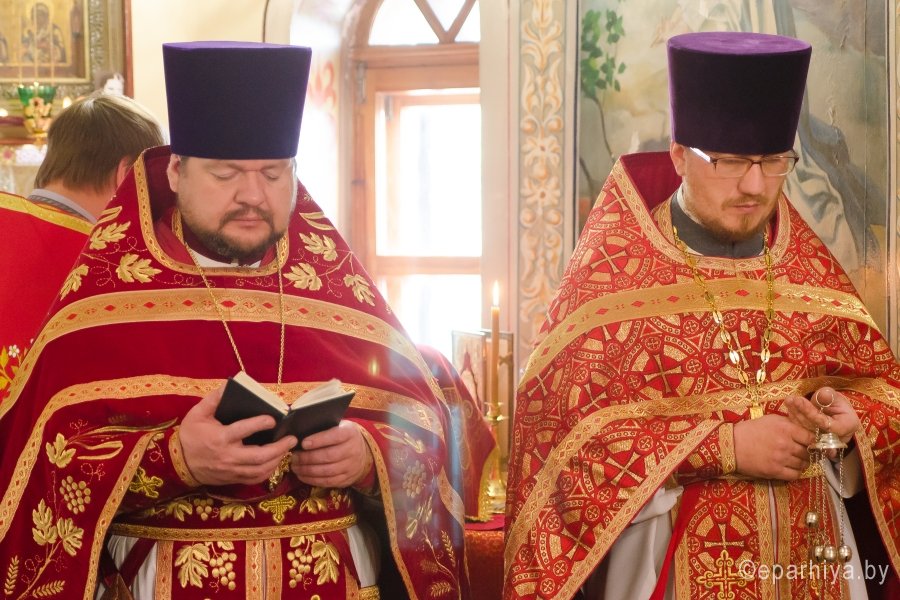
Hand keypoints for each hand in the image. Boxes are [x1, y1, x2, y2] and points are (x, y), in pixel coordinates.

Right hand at [179, 384, 298, 485]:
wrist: (179, 463)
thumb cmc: (190, 435)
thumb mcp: (197, 413)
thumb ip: (214, 399)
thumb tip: (230, 385)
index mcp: (220, 438)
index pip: (244, 430)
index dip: (260, 424)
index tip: (273, 419)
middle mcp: (228, 456)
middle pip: (258, 456)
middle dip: (279, 448)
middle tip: (292, 438)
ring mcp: (231, 470)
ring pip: (260, 470)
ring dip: (277, 459)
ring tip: (287, 448)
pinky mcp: (233, 479)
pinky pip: (255, 479)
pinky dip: (269, 471)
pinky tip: (276, 461)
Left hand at [290, 421, 371, 487]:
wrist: (362, 452)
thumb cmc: (342, 437)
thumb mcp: (338, 427)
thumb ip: (324, 429)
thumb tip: (300, 434)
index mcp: (350, 433)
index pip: (335, 436)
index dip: (319, 440)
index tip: (303, 443)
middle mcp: (353, 450)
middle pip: (329, 456)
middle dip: (308, 457)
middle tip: (294, 457)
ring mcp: (351, 466)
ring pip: (327, 471)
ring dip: (308, 470)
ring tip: (295, 466)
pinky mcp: (347, 479)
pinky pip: (328, 482)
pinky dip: (312, 480)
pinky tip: (302, 475)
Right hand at [733, 414, 814, 480]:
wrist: (732, 445)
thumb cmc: (750, 430)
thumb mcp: (770, 420)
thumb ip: (788, 423)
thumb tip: (803, 427)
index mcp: (785, 428)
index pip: (811, 437)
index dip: (812, 441)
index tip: (809, 442)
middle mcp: (786, 443)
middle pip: (808, 452)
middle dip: (807, 452)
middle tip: (802, 452)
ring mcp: (781, 458)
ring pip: (803, 464)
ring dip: (801, 463)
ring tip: (795, 460)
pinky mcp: (775, 471)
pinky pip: (795, 475)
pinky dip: (795, 472)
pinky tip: (790, 468)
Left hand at [784, 388, 859, 444]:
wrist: (833, 409)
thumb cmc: (836, 402)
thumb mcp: (835, 396)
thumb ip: (829, 396)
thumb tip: (823, 394)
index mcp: (848, 426)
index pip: (827, 424)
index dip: (812, 413)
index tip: (799, 400)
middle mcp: (837, 437)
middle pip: (815, 427)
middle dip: (801, 412)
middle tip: (791, 399)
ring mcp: (825, 440)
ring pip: (806, 429)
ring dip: (796, 413)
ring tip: (788, 400)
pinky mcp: (813, 439)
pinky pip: (801, 430)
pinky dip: (794, 417)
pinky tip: (788, 406)